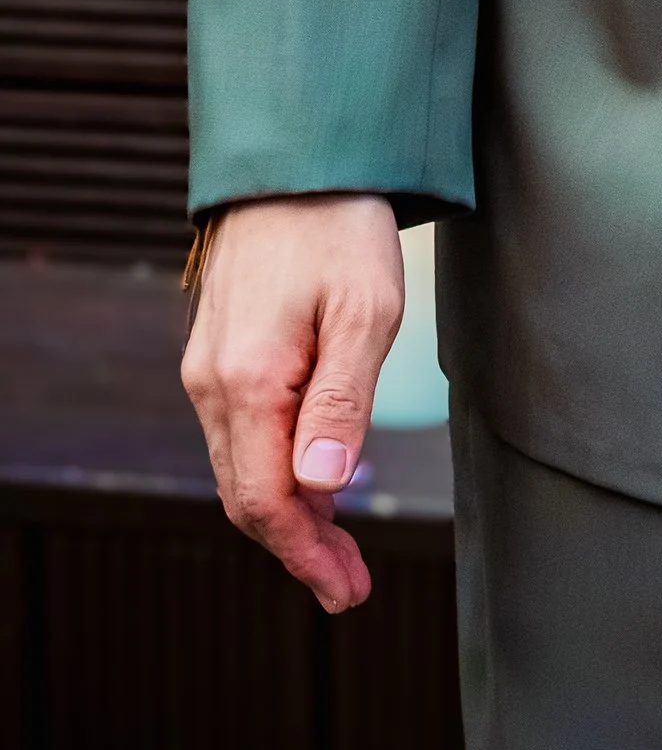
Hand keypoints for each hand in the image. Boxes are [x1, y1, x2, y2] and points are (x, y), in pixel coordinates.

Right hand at [181, 193, 405, 612]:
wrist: (296, 160)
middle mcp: (213, 384)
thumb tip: (322, 487)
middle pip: (247, 496)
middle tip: (350, 582)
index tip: (347, 590)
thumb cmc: (340, 227)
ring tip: (338, 544)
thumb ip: (343, 400)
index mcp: (248, 381)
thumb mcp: (365, 309)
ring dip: (287, 513)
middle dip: (298, 547)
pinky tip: (312, 480)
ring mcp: (209, 369)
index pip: (267, 500)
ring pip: (241, 469)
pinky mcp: (219, 354)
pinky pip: (240, 434)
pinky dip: (274, 471)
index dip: (306, 555)